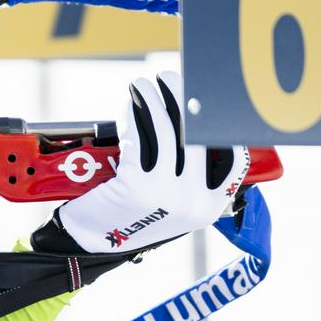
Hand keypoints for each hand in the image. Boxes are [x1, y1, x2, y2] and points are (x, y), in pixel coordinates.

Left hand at [32, 71, 248, 254]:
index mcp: (211, 207)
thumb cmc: (127, 216)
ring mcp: (168, 194)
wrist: (87, 242)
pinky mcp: (137, 186)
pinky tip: (129, 106)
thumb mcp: (170, 203)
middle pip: (198, 137)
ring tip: (142, 85)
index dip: (220, 123)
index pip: (233, 157)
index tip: (206, 97)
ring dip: (154, 102)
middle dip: (182, 100)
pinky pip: (140, 141)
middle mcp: (196, 202)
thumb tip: (195, 122)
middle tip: (168, 78)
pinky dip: (134, 119)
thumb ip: (188, 176)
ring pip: (168, 134)